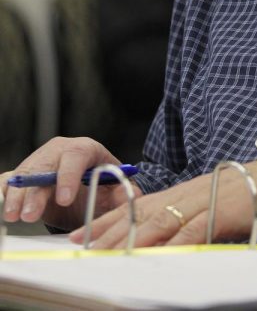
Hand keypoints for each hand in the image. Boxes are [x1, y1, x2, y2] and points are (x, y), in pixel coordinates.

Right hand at [1, 137, 132, 230]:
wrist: (84, 184)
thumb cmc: (99, 184)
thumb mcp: (114, 188)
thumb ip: (123, 193)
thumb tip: (135, 197)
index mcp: (84, 149)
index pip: (75, 157)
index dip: (68, 177)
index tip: (64, 198)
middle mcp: (58, 151)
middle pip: (44, 166)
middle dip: (36, 192)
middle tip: (30, 215)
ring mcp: (39, 161)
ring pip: (24, 174)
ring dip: (17, 196)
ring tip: (14, 216)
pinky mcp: (23, 174)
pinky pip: (9, 179)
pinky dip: (3, 191)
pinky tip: (2, 205)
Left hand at [70, 154, 256, 249]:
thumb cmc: (241, 194)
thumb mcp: (206, 203)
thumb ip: (183, 219)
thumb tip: (161, 243)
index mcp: (178, 193)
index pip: (135, 206)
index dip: (106, 220)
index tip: (81, 234)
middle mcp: (183, 195)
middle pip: (139, 214)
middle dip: (109, 232)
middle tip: (84, 248)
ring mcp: (199, 203)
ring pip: (158, 222)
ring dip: (131, 240)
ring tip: (109, 256)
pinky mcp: (217, 214)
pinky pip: (190, 231)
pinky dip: (172, 244)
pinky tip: (156, 256)